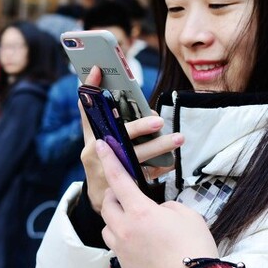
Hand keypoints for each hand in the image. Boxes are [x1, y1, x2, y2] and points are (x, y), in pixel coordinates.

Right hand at [78, 66, 181, 211]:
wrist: (100, 197)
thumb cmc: (99, 159)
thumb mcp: (92, 138)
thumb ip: (94, 114)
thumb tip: (95, 78)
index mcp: (92, 139)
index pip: (89, 111)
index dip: (91, 90)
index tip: (98, 70)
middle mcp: (100, 154)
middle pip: (120, 139)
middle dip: (139, 128)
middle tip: (158, 120)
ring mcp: (114, 171)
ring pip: (138, 158)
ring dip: (159, 148)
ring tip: (178, 139)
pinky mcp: (128, 185)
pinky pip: (149, 175)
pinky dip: (162, 167)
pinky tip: (172, 160)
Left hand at [93, 139, 217, 267]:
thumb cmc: (195, 249)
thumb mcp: (186, 215)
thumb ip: (166, 207)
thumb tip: (157, 212)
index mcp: (140, 212)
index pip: (118, 179)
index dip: (109, 159)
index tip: (100, 145)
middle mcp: (125, 229)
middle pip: (107, 204)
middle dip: (115, 195)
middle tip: (128, 194)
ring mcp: (122, 249)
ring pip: (108, 227)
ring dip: (117, 219)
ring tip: (136, 222)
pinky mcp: (125, 266)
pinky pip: (117, 246)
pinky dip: (124, 239)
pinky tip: (143, 243)